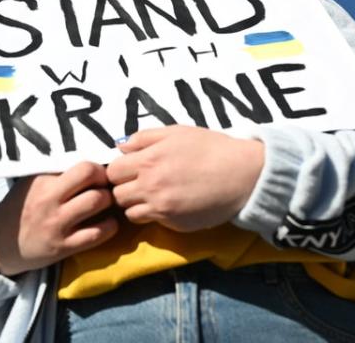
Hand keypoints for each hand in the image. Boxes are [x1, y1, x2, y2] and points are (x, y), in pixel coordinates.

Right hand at [0, 162, 117, 276]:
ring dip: (109, 200)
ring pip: (97, 201)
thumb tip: (91, 159)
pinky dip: (110, 226)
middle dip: (105, 178)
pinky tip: (107, 223)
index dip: (97, 167)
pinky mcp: (63, 246)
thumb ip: (57, 172)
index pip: (80, 164)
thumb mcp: (33, 182)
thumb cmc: (22, 207)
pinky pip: (97, 233)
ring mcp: (57, 223)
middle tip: (106, 186)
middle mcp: (50, 198)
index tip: (99, 174)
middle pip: (90, 175)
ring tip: (106, 203)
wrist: (1, 243)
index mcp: (43, 180)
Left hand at [106, 125, 264, 231]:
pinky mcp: (173, 224)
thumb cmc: (210, 147)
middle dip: (124, 189)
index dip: (120, 170)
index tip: (131, 169)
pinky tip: (168, 204)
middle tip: (140, 183)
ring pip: (129, 213)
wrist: (242, 173)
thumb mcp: (177, 132)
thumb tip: (121, 148)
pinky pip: (151, 222)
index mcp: (148, 160)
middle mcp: (150, 186)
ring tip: (153, 196)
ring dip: (136, 205)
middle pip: (117, 195)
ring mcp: (161, 208)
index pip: (112, 172)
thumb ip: (144, 138)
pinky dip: (153, 215)